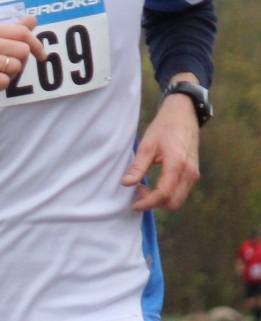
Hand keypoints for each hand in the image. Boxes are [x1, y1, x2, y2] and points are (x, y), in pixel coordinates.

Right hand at [0, 16, 41, 117]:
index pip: (23, 32)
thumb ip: (10, 31)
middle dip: (20, 63)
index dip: (36, 45)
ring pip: (15, 67)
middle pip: (23, 51)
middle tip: (7, 69)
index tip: (41, 55)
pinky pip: (3, 81)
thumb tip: (32, 19)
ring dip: (9, 76)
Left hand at [124, 87, 201, 210]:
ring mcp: (193, 174)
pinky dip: (167, 195)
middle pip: (173, 203)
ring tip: (143, 187)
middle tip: (138, 191)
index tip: (133, 205)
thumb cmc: (164, 128)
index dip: (147, 203)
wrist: (184, 115)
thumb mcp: (147, 145)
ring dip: (160, 200)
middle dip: (154, 204)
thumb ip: (138, 166)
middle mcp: (189, 173)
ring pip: (178, 200)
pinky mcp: (193, 173)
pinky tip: (154, 185)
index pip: (163, 194)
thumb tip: (126, 183)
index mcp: (177, 165)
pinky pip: (181, 192)